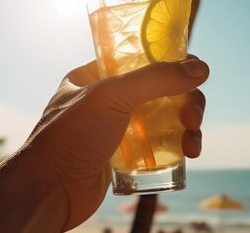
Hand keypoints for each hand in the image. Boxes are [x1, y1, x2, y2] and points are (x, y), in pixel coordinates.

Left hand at [26, 57, 208, 230]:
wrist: (49, 190)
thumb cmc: (71, 136)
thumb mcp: (113, 96)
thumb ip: (156, 79)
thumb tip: (200, 68)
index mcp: (97, 75)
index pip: (142, 57)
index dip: (172, 62)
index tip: (196, 72)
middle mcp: (108, 98)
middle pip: (161, 90)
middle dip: (185, 101)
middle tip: (192, 117)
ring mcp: (117, 127)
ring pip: (164, 118)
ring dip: (186, 126)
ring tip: (193, 144)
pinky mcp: (125, 155)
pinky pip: (159, 143)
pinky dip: (177, 146)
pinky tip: (188, 154)